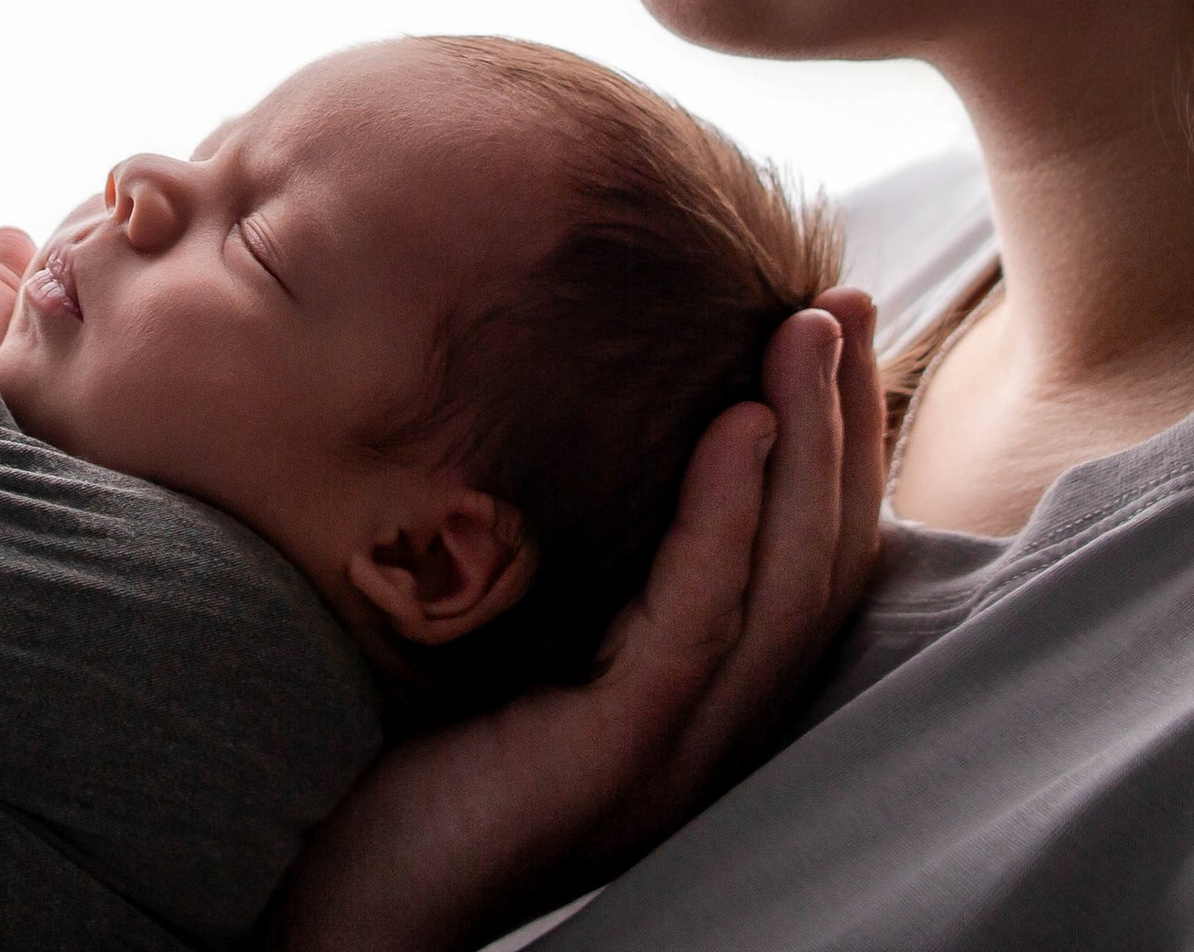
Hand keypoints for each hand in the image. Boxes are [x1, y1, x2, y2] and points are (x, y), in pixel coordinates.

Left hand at [272, 287, 882, 951]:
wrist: (342, 891)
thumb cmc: (416, 748)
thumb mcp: (519, 623)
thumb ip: (575, 549)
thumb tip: (576, 409)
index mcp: (705, 695)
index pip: (807, 555)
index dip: (837, 438)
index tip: (837, 319)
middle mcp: (715, 726)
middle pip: (820, 561)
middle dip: (844, 423)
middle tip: (851, 302)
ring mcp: (676, 748)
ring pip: (780, 585)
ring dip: (806, 448)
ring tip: (806, 332)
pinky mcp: (620, 755)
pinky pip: (695, 622)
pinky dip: (725, 519)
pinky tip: (736, 427)